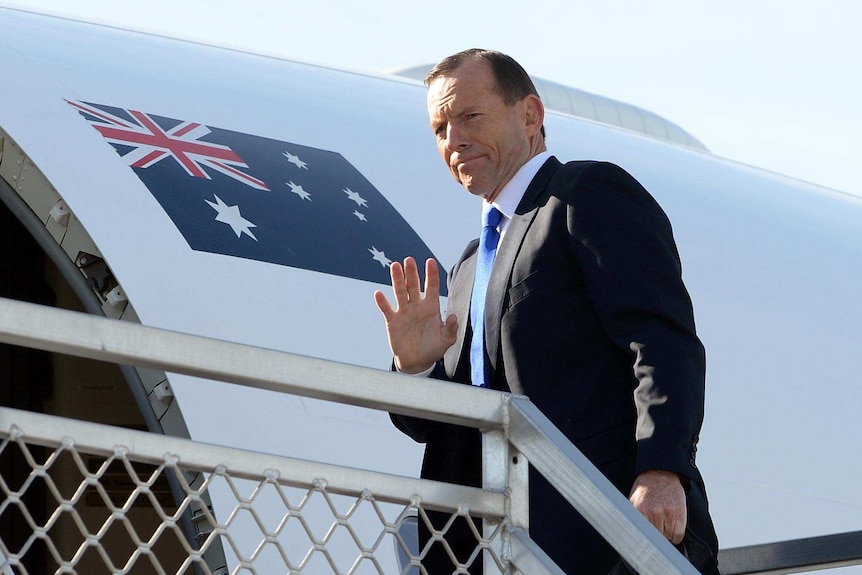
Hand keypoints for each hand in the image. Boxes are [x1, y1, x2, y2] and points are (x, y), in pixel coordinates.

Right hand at [373, 257, 457, 372]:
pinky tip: (378, 293)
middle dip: (411, 273)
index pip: (432, 287)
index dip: (431, 274)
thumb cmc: (433, 349)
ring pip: (400, 292)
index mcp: (431, 307)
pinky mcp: (392, 321)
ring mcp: (404, 312)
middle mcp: (417, 306)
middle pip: (413, 285)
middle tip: (409, 260)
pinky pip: (387, 309)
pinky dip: (382, 302)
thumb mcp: (446, 340)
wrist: (417, 362)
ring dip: (397, 279)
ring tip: (394, 266)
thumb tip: (454, 317)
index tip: (430, 261)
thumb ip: (451, 329)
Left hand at [629, 470, 686, 543]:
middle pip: (656, 539)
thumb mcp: (633, 502)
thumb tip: (632, 537)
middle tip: (655, 525)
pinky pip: (678, 535)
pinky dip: (676, 533)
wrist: (660, 474)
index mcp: (639, 511)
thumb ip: (634, 519)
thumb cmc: (646, 490)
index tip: (645, 545)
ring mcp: (667, 513)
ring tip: (663, 520)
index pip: (642, 537)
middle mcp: (653, 513)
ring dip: (666, 534)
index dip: (644, 541)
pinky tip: (671, 521)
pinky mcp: (679, 513)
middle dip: (656, 535)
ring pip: (668, 538)